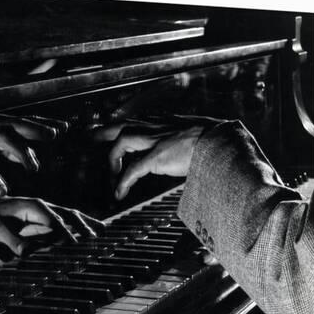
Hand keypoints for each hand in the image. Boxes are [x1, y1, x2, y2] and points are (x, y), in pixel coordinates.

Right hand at [0, 115, 64, 195]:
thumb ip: (9, 147)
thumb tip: (28, 156)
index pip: (25, 121)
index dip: (44, 123)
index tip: (64, 127)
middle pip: (18, 125)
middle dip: (37, 129)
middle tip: (54, 135)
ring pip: (4, 139)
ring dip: (21, 152)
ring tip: (34, 168)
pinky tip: (3, 189)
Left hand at [0, 195, 104, 256]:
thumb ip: (11, 240)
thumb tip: (25, 252)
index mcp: (33, 206)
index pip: (52, 221)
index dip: (63, 233)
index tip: (73, 245)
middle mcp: (45, 206)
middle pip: (68, 216)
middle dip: (81, 228)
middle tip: (93, 241)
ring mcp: (50, 210)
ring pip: (74, 216)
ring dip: (88, 225)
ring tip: (103, 234)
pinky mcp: (52, 216)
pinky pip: (72, 219)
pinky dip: (86, 223)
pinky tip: (100, 229)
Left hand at [92, 115, 221, 199]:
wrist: (222, 141)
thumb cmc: (209, 140)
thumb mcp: (187, 133)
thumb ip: (173, 138)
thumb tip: (171, 148)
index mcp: (161, 122)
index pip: (132, 121)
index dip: (118, 128)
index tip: (109, 134)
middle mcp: (154, 127)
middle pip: (119, 125)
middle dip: (102, 134)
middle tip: (90, 143)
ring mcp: (154, 140)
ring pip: (121, 143)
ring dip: (113, 160)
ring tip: (112, 177)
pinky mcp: (157, 156)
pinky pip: (132, 170)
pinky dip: (123, 182)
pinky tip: (119, 193)